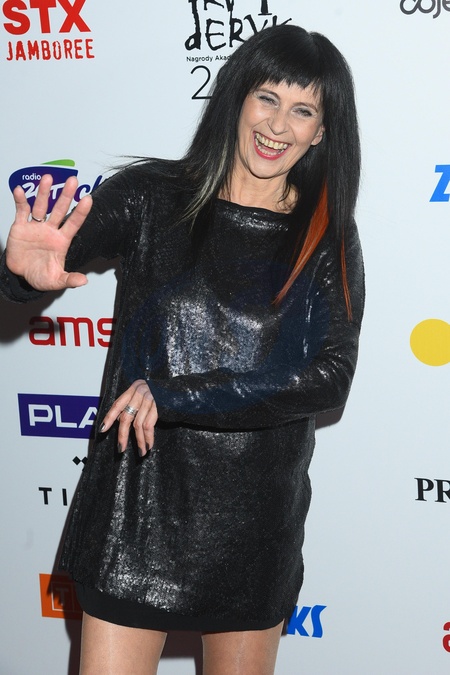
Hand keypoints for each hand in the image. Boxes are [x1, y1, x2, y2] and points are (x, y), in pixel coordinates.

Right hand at [6, 174, 92, 290]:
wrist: (20, 275)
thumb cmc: (40, 276)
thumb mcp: (56, 280)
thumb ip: (69, 280)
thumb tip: (83, 281)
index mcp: (61, 241)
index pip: (74, 224)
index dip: (81, 212)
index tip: (88, 199)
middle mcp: (50, 230)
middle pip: (60, 210)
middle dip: (65, 195)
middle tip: (73, 181)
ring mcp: (36, 227)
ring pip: (41, 206)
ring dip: (44, 192)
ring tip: (47, 178)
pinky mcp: (20, 227)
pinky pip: (21, 211)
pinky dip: (20, 200)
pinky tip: (20, 191)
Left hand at [101, 380, 157, 456]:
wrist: (182, 391)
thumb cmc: (162, 395)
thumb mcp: (144, 396)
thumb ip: (132, 405)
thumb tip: (119, 420)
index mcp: (133, 388)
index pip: (117, 404)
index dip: (109, 417)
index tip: (102, 430)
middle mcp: (139, 391)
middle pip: (126, 417)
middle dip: (122, 435)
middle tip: (121, 449)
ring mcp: (149, 398)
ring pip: (138, 424)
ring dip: (139, 441)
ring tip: (141, 452)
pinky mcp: (158, 405)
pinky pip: (149, 425)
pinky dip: (148, 438)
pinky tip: (148, 445)